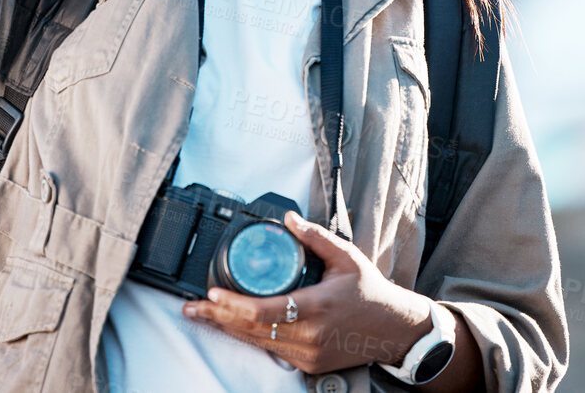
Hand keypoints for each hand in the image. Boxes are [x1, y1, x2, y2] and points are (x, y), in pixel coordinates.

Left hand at [181, 209, 434, 374]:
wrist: (394, 330)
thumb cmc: (370, 292)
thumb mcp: (346, 257)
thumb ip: (315, 237)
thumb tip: (288, 219)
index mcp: (318, 305)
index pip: (266, 311)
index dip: (234, 305)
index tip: (211, 294)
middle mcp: (311, 334)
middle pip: (252, 330)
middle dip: (217, 318)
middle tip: (190, 308)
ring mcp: (308, 354)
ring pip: (258, 343)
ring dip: (227, 329)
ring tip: (201, 316)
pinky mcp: (309, 365)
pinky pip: (271, 350)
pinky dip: (248, 338)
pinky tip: (231, 326)